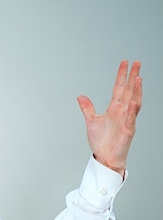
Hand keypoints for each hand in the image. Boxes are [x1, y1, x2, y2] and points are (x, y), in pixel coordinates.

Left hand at [77, 60, 141, 175]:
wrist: (105, 157)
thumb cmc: (102, 141)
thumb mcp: (91, 121)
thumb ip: (87, 108)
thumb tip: (81, 96)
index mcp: (115, 109)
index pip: (119, 88)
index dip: (122, 75)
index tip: (125, 63)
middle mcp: (122, 112)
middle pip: (129, 91)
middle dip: (133, 76)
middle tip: (137, 62)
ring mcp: (126, 120)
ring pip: (134, 102)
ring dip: (136, 91)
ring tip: (138, 78)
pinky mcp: (128, 131)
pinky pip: (131, 119)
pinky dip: (132, 111)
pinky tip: (133, 102)